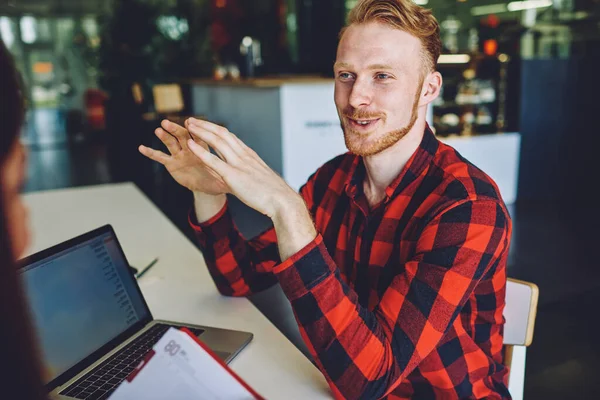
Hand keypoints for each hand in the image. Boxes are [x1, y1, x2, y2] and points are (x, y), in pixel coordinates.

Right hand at [138, 119, 227, 195]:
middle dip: (175, 129)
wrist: (210, 184)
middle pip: (183, 136)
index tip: (189, 122)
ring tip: (158, 130)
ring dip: (164, 137)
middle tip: (167, 122)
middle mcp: (191, 149)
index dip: (195, 131)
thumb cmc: (219, 178)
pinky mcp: (172, 164)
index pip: (199, 137)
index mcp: (204, 149)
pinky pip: (160, 157)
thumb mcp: (225, 178)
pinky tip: (141, 148)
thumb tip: (243, 177)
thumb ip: (230, 176)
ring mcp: (180, 155)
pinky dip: (151, 153)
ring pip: (171, 144)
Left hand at [185, 118, 299, 217]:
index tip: (205, 125)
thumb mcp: (260, 177)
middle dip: (205, 125)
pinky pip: (213, 160)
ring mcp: (239, 164)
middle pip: (222, 133)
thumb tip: (245, 175)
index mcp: (250, 155)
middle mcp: (244, 155)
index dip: (215, 129)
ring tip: (188, 125)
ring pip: (217, 141)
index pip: (230, 136)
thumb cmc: (273, 193)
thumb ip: (250, 172)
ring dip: (201, 132)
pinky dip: (200, 150)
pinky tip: (190, 144)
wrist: (282, 201)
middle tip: (192, 120)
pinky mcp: (233, 176)